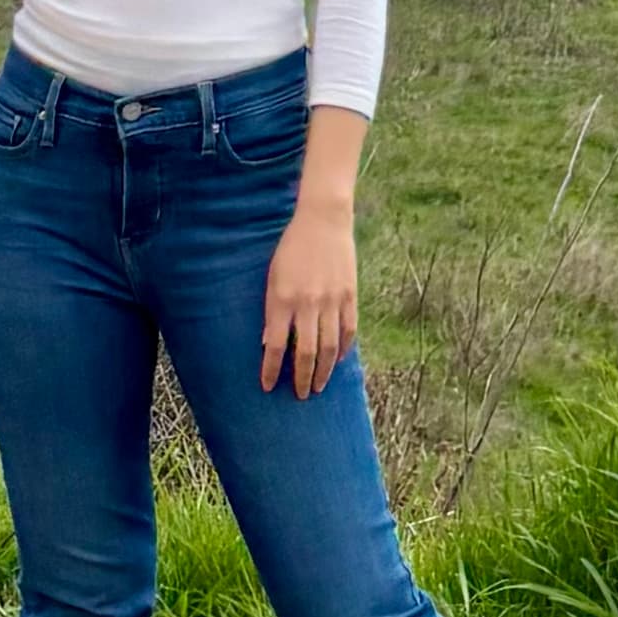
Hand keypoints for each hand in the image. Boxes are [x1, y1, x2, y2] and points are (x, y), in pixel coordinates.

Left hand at [261, 198, 358, 399]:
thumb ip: (272, 311)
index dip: (271, 370)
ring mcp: (331, 301)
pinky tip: (338, 360)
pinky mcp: (350, 296)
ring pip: (329, 348)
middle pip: (305, 353)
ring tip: (317, 387)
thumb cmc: (292, 248)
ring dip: (323, 372)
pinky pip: (348, 331)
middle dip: (301, 379)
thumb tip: (268, 343)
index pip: (276, 346)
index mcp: (283, 299)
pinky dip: (343, 350)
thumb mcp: (272, 277)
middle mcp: (308, 304)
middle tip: (299, 395)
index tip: (268, 386)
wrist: (323, 220)